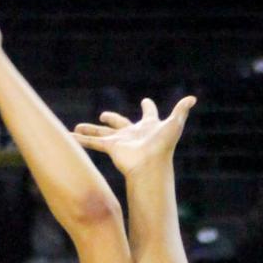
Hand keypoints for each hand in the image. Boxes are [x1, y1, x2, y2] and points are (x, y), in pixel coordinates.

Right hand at [75, 96, 195, 174]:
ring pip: (101, 133)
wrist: (151, 164)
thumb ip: (181, 110)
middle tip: (104, 115)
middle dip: (112, 119)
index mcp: (149, 126)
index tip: (145, 101)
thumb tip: (193, 98)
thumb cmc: (164, 145)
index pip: (148, 114)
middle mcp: (133, 133)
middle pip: (119, 123)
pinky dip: (81, 140)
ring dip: (89, 130)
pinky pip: (93, 142)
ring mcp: (120, 141)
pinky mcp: (111, 147)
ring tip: (76, 127)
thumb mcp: (174, 124)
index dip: (148, 107)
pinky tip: (69, 137)